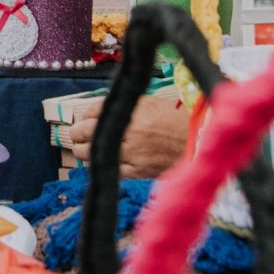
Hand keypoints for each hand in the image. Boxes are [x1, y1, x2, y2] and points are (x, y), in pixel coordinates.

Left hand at [60, 95, 189, 178]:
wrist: (197, 142)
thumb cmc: (175, 120)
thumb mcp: (149, 102)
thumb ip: (124, 104)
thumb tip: (97, 110)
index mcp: (129, 109)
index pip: (90, 111)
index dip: (84, 116)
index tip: (83, 119)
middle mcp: (127, 129)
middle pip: (83, 131)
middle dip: (76, 133)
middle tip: (76, 135)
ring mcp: (129, 152)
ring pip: (89, 153)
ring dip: (83, 151)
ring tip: (84, 149)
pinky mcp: (135, 170)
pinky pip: (108, 168)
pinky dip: (102, 164)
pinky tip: (103, 160)